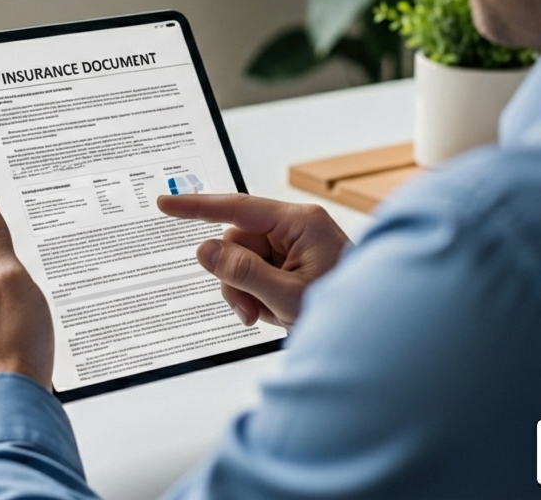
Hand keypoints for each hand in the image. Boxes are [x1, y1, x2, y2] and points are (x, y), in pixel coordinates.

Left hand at [0, 194, 53, 389]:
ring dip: (17, 299)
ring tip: (30, 317)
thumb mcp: (9, 275)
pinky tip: (27, 333)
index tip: (27, 255)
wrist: (11, 402)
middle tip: (32, 291)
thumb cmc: (12, 342)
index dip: (10, 244)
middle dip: (15, 273)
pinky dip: (14, 320)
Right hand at [158, 194, 348, 329]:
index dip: (197, 207)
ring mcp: (294, 246)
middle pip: (236, 242)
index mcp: (300, 222)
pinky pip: (254, 273)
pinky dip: (256, 296)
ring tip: (267, 315)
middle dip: (234, 278)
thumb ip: (242, 272)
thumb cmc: (346, 313)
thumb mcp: (287, 297)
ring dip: (245, 292)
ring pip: (241, 261)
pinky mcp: (292, 263)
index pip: (238, 208)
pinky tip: (275, 312)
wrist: (374, 337)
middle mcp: (296, 228)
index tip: (166, 203)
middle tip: (249, 311)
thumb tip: (205, 250)